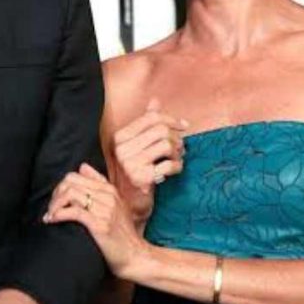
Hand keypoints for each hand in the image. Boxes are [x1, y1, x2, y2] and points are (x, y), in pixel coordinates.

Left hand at [44, 164, 149, 278]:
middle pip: (70, 183)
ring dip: (55, 205)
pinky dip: (58, 214)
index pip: (75, 175)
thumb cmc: (123, 234)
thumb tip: (82, 166)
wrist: (136, 256)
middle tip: (51, 209)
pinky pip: (74, 212)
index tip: (56, 200)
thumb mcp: (116, 204)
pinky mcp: (100, 224)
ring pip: (70, 194)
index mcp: (109, 189)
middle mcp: (108, 196)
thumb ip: (100, 184)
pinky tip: (53, 220)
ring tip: (50, 215)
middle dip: (55, 195)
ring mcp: (105, 209)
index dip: (60, 187)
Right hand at [110, 99, 186, 222]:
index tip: (183, 126)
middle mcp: (122, 149)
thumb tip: (155, 101)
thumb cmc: (135, 171)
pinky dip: (177, 166)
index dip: (171, 119)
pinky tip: (175, 170)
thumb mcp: (137, 145)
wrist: (129, 202)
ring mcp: (131, 164)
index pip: (151, 118)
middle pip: (161, 130)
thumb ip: (145, 123)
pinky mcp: (142, 178)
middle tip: (182, 147)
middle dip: (177, 137)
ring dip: (178, 152)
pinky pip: (169, 164)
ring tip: (178, 158)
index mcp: (120, 137)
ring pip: (166, 145)